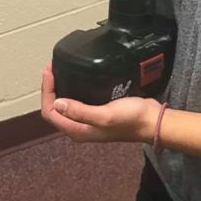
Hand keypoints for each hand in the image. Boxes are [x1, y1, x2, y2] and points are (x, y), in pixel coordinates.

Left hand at [41, 64, 157, 144]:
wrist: (153, 120)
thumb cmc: (131, 119)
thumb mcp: (105, 115)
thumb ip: (80, 111)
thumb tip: (56, 103)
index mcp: (78, 131)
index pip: (50, 113)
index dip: (46, 92)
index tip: (49, 72)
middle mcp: (81, 127)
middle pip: (55, 110)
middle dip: (50, 90)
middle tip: (52, 69)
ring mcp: (89, 121)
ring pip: (66, 105)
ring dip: (60, 89)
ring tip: (60, 71)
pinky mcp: (98, 112)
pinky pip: (78, 101)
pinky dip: (73, 90)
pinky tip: (77, 78)